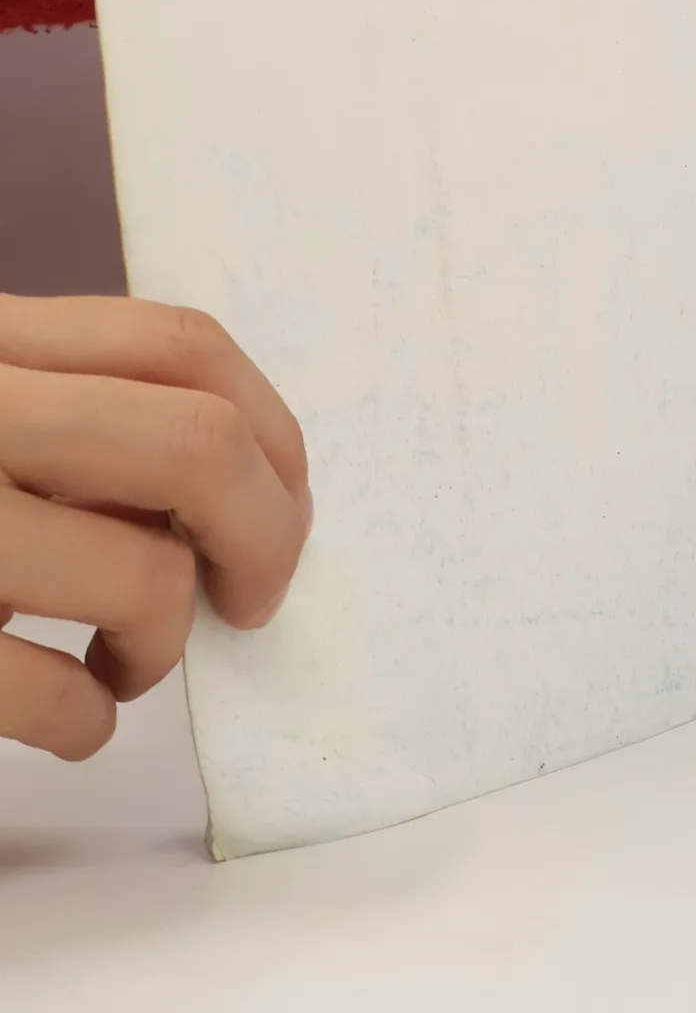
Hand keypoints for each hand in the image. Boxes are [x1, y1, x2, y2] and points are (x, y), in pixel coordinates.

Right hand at [0, 295, 308, 759]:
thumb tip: (246, 481)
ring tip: (129, 661)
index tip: (283, 499)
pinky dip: (88, 720)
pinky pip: (43, 691)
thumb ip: (69, 411)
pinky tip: (71, 718)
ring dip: (166, 637)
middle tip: (255, 594)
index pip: (180, 344)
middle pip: (194, 445)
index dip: (271, 427)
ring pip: (140, 572)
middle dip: (266, 531)